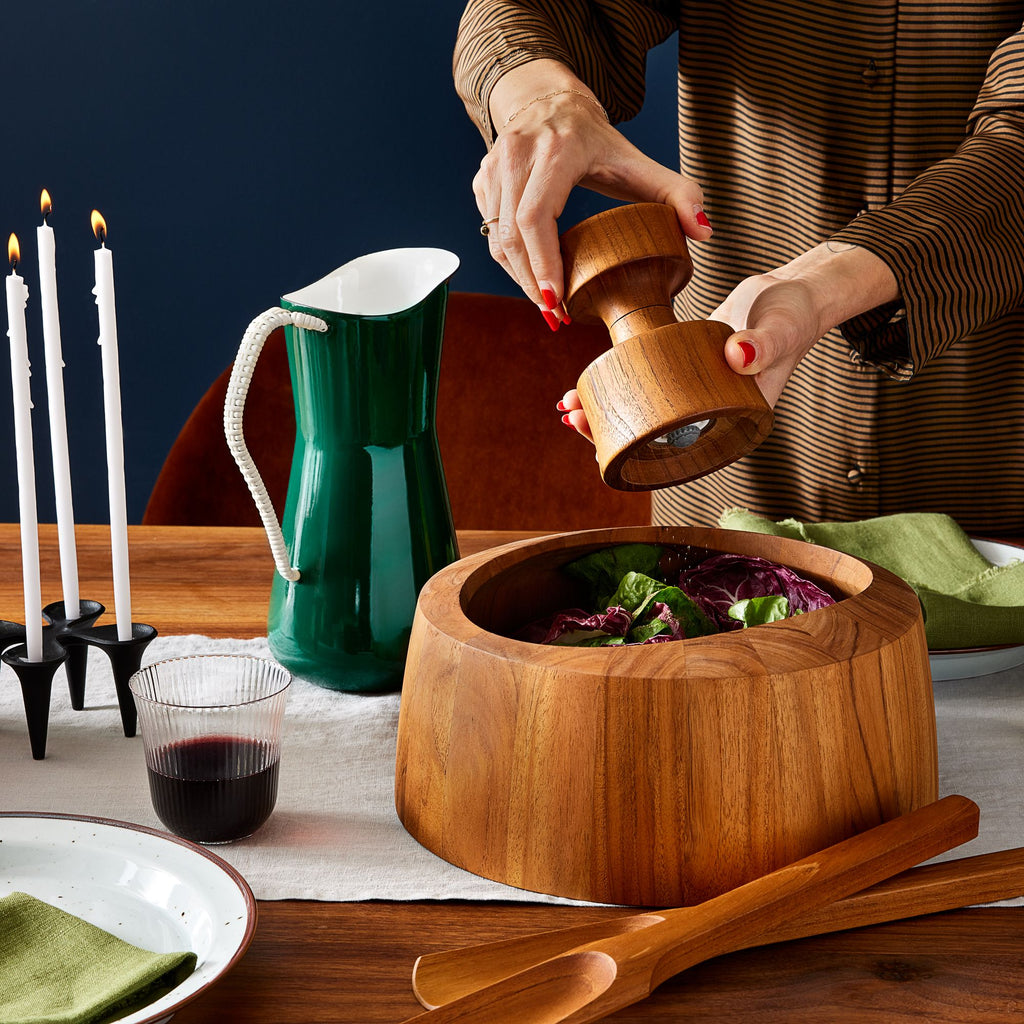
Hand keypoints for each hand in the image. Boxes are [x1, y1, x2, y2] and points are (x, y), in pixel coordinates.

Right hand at [478, 61, 711, 326]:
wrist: (550, 103)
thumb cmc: (594, 139)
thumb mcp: (638, 162)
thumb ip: (678, 194)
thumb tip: (705, 232)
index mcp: (554, 151)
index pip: (535, 215)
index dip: (542, 262)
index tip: (554, 300)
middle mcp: (516, 156)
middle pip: (511, 235)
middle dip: (531, 283)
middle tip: (555, 317)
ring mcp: (493, 168)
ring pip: (496, 238)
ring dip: (519, 278)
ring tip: (547, 305)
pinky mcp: (482, 182)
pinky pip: (491, 232)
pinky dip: (511, 261)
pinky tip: (534, 278)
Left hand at [557, 242, 899, 436]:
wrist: (796, 292)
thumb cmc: (795, 314)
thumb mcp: (781, 328)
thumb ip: (763, 343)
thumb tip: (739, 354)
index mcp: (732, 424)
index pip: (678, 454)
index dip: (637, 455)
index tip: (602, 442)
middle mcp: (710, 416)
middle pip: (652, 439)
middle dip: (609, 431)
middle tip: (572, 416)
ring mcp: (695, 395)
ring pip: (642, 414)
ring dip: (606, 410)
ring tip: (567, 405)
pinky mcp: (683, 371)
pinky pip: (645, 386)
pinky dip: (618, 385)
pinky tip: (585, 383)